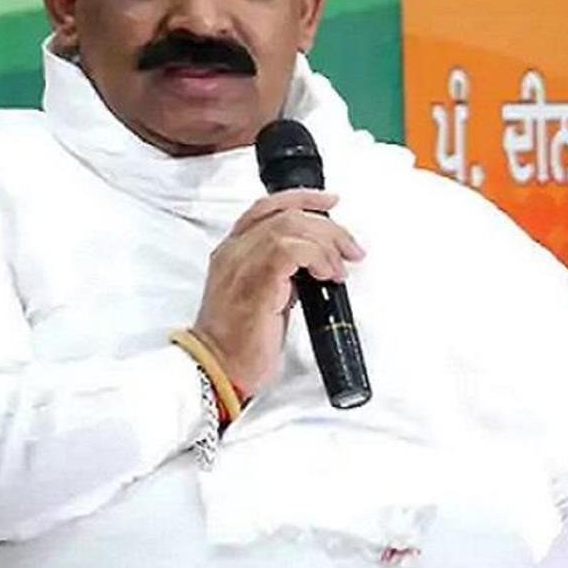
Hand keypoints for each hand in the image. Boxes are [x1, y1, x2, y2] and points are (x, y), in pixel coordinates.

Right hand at [191, 190, 364, 395]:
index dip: (301, 198)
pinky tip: (327, 274)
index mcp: (232, 251)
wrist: (217, 369)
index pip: (266, 207)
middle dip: (327, 226)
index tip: (330, 202)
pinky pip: (290, 250)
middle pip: (285, 213)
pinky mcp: (255, 283)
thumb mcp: (262, 297)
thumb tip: (314, 266)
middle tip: (350, 248)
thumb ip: (280, 274)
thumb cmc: (238, 342)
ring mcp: (241, 264)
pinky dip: (317, 257)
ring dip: (326, 243)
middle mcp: (234, 251)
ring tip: (340, 268)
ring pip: (290, 226)